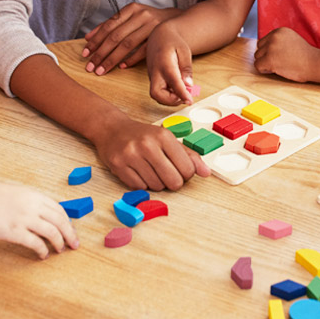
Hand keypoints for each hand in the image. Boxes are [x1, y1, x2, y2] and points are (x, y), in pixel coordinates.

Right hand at [0, 179, 79, 258]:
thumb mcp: (17, 193)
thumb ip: (32, 201)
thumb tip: (45, 213)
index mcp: (35, 195)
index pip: (59, 209)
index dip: (68, 222)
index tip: (70, 230)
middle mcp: (33, 205)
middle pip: (60, 221)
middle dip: (70, 234)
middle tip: (75, 244)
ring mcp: (24, 218)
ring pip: (52, 232)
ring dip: (59, 243)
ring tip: (60, 250)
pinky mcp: (13, 231)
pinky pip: (35, 243)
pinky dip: (42, 250)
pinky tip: (42, 255)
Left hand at [83, 4, 179, 74]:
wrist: (175, 20)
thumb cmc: (147, 20)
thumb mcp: (130, 17)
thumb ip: (110, 25)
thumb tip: (88, 37)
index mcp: (131, 9)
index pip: (109, 26)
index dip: (96, 40)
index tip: (85, 53)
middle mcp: (141, 16)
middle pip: (116, 36)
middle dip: (101, 53)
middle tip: (90, 66)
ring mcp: (152, 26)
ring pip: (127, 44)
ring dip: (112, 59)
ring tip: (101, 70)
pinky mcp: (160, 38)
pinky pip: (143, 51)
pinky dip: (131, 59)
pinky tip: (122, 67)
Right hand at [92, 112, 209, 190]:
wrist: (113, 130)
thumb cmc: (144, 136)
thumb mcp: (168, 139)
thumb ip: (189, 156)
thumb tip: (206, 173)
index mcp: (164, 136)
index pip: (187, 169)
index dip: (187, 175)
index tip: (180, 170)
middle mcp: (147, 145)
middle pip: (173, 181)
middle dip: (173, 182)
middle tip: (167, 174)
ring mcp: (131, 155)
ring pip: (156, 186)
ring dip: (157, 183)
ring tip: (151, 170)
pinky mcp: (118, 166)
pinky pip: (139, 188)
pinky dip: (142, 185)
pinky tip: (140, 172)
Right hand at [145, 23, 193, 105]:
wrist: (159, 36)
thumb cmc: (172, 41)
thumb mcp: (184, 50)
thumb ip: (186, 68)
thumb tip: (189, 84)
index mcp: (164, 62)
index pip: (172, 81)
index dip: (181, 93)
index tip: (189, 101)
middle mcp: (155, 72)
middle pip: (156, 93)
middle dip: (170, 101)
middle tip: (185, 96)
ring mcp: (153, 77)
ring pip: (156, 95)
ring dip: (171, 99)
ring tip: (184, 91)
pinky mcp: (154, 80)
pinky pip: (159, 92)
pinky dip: (169, 95)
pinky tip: (178, 89)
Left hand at [254, 27, 315, 81]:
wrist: (314, 63)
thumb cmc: (305, 55)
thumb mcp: (292, 40)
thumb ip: (279, 40)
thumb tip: (264, 47)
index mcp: (279, 31)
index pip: (264, 40)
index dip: (270, 50)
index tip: (281, 56)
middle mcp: (274, 36)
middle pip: (259, 47)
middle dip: (266, 56)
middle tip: (278, 62)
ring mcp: (271, 47)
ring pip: (257, 56)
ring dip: (265, 63)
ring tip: (278, 66)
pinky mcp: (269, 59)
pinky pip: (257, 65)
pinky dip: (264, 70)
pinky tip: (274, 70)